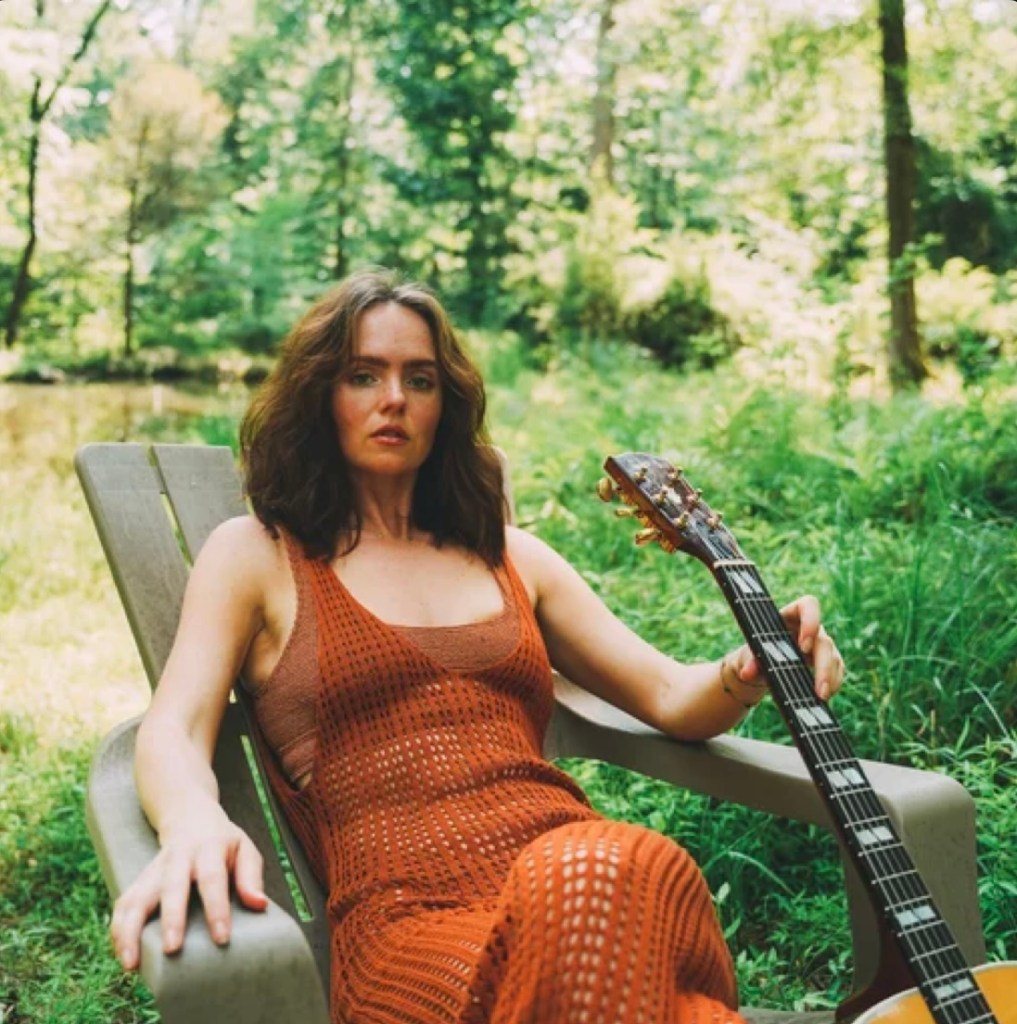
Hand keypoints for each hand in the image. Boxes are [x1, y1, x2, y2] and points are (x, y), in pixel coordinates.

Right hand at [110, 802, 267, 970]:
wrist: (189, 816)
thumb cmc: (222, 841)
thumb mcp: (244, 848)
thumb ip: (251, 876)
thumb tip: (259, 905)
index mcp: (209, 848)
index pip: (213, 878)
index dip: (217, 908)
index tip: (222, 938)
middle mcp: (178, 858)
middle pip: (172, 886)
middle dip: (171, 918)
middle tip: (172, 949)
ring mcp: (154, 868)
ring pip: (137, 897)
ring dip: (130, 930)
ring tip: (131, 964)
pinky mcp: (139, 880)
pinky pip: (123, 904)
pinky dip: (118, 930)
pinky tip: (123, 956)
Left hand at [725, 594, 844, 701]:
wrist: (758, 668)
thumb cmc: (753, 654)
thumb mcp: (747, 656)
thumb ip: (748, 662)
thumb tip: (747, 673)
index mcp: (788, 616)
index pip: (808, 605)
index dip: (811, 621)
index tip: (803, 646)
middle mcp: (808, 627)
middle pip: (823, 640)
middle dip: (823, 665)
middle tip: (818, 688)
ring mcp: (818, 643)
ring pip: (833, 656)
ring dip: (830, 678)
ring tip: (821, 697)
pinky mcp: (826, 659)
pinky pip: (836, 669)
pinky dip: (833, 683)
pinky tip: (825, 696)